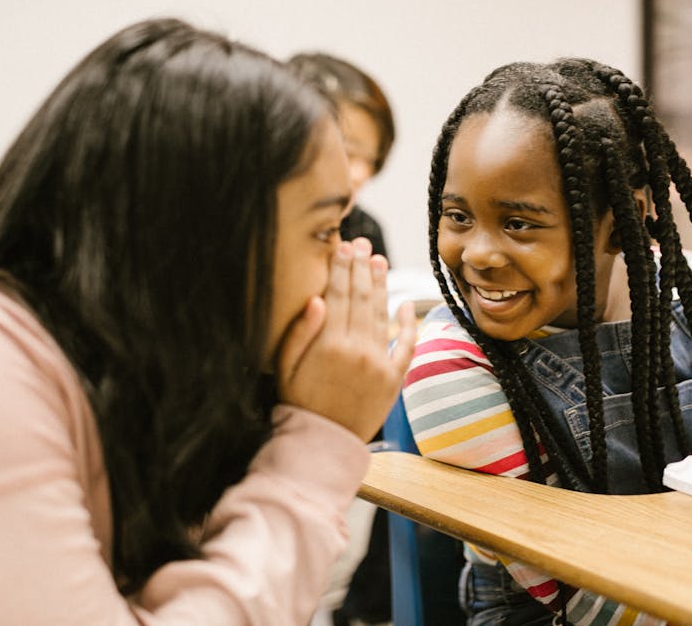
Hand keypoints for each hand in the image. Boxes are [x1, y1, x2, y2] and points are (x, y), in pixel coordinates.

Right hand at [278, 238, 415, 440]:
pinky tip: (406, 303)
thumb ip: (299, 333)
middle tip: (362, 245)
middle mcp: (357, 350)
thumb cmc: (297, 404)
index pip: (338, 295)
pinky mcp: (394, 380)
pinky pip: (406, 346)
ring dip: (381, 286)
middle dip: (361, 268)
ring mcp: (379, 365)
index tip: (343, 246)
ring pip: (382, 315)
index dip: (342, 268)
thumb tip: (317, 299)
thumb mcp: (284, 369)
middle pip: (362, 299)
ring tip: (379, 262)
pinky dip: (407, 323)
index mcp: (329, 345)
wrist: (322, 445)